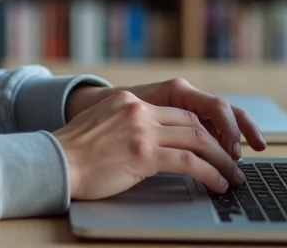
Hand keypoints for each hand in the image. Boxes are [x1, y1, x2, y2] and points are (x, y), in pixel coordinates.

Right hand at [66, 78, 265, 162]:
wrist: (53, 162)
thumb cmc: (73, 154)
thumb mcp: (101, 128)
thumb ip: (127, 128)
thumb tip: (152, 148)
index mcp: (128, 101)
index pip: (177, 111)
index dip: (203, 129)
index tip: (216, 145)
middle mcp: (138, 109)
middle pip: (193, 122)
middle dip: (219, 143)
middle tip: (233, 161)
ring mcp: (141, 129)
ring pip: (198, 140)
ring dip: (221, 161)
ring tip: (233, 177)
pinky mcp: (144, 153)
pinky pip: (189, 162)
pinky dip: (210, 174)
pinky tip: (218, 185)